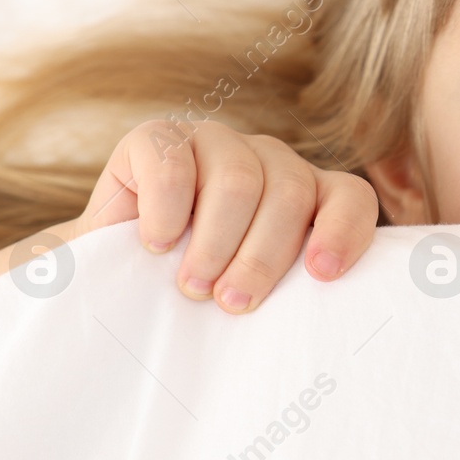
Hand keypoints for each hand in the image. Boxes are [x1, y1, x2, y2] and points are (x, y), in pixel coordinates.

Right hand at [60, 119, 379, 313]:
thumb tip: (326, 322)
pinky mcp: (157, 138)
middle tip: (231, 302)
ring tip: (193, 287)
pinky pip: (174, 163)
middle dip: (262, 257)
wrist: (109, 280)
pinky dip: (167, 210)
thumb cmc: (192, 296)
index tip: (322, 275)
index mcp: (307, 194)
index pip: (350, 198)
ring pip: (240, 180)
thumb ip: (290, 294)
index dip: (343, 232)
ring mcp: (216, 142)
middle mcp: (269, 160)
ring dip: (216, 242)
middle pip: (291, 194)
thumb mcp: (248, 295)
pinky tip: (157, 244)